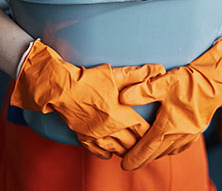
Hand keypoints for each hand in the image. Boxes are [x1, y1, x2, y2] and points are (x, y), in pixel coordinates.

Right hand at [10, 40, 165, 158]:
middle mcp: (110, 130)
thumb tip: (159, 69)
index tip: (156, 130)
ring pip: (117, 150)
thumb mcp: (116, 75)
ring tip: (133, 149)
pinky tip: (111, 152)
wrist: (61, 89)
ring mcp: (96, 136)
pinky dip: (107, 153)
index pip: (143, 130)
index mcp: (121, 116)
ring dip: (126, 150)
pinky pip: (98, 152)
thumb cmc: (89, 81)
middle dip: (141, 144)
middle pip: (132, 144)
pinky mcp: (84, 137)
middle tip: (148, 143)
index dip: (151, 132)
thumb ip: (139, 74)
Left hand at [119, 36, 221, 169]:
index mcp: (169, 125)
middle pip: (157, 152)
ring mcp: (190, 133)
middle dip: (143, 159)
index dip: (135, 157)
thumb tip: (122, 98)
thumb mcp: (164, 82)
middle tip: (131, 164)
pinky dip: (171, 149)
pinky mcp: (197, 130)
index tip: (125, 165)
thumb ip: (143, 91)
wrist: (217, 81)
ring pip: (169, 150)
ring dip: (157, 154)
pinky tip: (168, 146)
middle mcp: (180, 133)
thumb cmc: (191, 82)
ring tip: (146, 155)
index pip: (148, 146)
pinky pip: (181, 146)